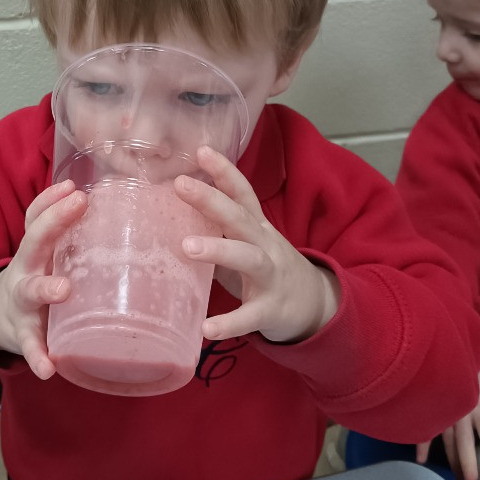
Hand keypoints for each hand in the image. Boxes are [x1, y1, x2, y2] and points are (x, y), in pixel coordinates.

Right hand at [0, 180, 86, 379]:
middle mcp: (26, 269)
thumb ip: (69, 233)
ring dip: (46, 288)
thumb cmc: (36, 277)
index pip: (38, 217)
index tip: (73, 185)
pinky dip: (37, 356)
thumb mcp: (44, 254)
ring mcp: (23, 302)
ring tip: (63, 290)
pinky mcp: (24, 334)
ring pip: (32, 291)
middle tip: (79, 203)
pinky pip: (29, 345)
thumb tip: (116, 202)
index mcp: (36, 250)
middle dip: (53, 222)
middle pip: (34, 241)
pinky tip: (48, 368)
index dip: (52, 200)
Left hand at [175, 145, 340, 343]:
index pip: (242, 192)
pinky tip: (206, 328)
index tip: (200, 150)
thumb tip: (166, 212)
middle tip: (180, 185)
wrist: (313, 306)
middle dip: (211, 200)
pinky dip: (229, 323)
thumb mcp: (246, 242)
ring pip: (248, 258)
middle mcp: (265, 245)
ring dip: (218, 250)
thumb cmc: (265, 268)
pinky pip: (249, 316)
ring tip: (187, 248)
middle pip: (240, 217)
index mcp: (256, 227)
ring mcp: (271, 277)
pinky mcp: (270, 310)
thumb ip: (216, 228)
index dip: (224, 171)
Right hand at [416, 361, 479, 479]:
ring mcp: (443, 411)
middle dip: (467, 459)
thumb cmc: (475, 371)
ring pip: (446, 438)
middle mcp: (460, 411)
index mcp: (479, 406)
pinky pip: (425, 428)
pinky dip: (421, 444)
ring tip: (455, 477)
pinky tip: (421, 460)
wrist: (448, 353)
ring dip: (450, 458)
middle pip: (464, 438)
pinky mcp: (430, 410)